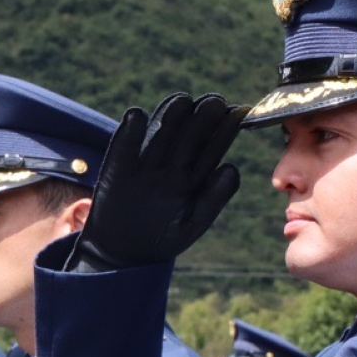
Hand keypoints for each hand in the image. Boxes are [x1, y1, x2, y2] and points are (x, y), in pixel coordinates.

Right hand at [67, 93, 245, 271]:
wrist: (124, 255)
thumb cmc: (161, 240)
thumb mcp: (191, 224)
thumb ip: (213, 198)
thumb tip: (231, 167)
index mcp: (192, 177)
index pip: (211, 148)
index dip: (223, 130)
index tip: (237, 113)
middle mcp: (171, 165)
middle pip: (188, 136)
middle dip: (201, 119)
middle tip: (214, 102)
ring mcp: (145, 164)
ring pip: (160, 135)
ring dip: (169, 117)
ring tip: (182, 101)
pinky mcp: (118, 168)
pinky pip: (124, 147)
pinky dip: (129, 132)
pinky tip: (137, 116)